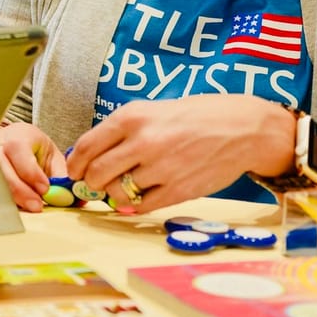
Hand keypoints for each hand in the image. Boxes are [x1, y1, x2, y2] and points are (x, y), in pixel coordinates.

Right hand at [0, 122, 63, 211]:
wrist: (11, 141)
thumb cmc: (33, 149)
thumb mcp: (50, 155)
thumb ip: (61, 175)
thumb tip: (75, 198)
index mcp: (16, 136)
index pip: (17, 150)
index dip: (30, 171)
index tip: (45, 188)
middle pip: (0, 167)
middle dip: (19, 189)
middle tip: (37, 206)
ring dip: (10, 197)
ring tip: (28, 208)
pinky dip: (1, 200)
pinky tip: (14, 208)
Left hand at [68, 95, 294, 212]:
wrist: (242, 128)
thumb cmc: (195, 116)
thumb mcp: (153, 110)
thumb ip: (121, 130)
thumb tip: (89, 155)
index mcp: (132, 118)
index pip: (86, 147)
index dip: (74, 164)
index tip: (74, 170)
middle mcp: (144, 142)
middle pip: (97, 174)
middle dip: (91, 183)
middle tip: (94, 184)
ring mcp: (162, 169)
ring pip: (117, 193)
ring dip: (113, 195)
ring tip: (121, 188)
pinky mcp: (179, 191)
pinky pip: (142, 206)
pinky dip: (135, 205)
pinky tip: (140, 196)